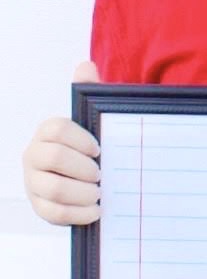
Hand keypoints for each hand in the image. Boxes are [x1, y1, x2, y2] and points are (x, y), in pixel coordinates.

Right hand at [22, 61, 101, 225]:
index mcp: (47, 132)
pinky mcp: (38, 206)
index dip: (80, 139)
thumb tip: (85, 64)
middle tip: (101, 174)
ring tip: (99, 193)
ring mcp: (33, 182)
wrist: (84, 179)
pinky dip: (78, 213)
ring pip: (54, 188)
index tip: (99, 149)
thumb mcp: (92, 121)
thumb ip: (88, 94)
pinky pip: (54, 212)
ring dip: (82, 192)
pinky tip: (96, 211)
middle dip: (82, 168)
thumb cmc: (89, 147)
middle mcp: (33, 155)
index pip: (56, 129)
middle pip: (53, 158)